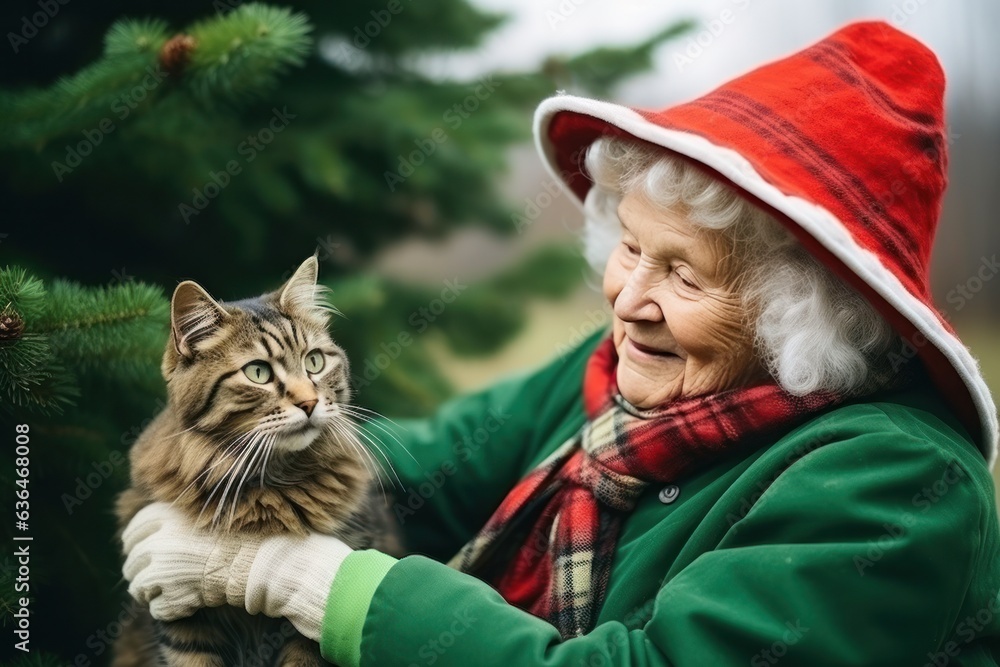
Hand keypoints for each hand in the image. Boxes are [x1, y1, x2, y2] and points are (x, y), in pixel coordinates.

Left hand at [122, 502, 352, 639]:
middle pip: (131, 561)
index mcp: (162, 516)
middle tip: (155, 578)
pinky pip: (156, 608)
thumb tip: (155, 527)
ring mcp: (160, 570)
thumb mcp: (207, 513)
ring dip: (150, 592)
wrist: (262, 558)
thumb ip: (177, 518)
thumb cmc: (241, 533)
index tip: (143, 551)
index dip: (135, 544)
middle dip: (139, 571)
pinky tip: (184, 603)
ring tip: (169, 592)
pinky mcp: (170, 595)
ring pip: (138, 587)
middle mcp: (155, 541)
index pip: (132, 532)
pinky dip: (166, 608)